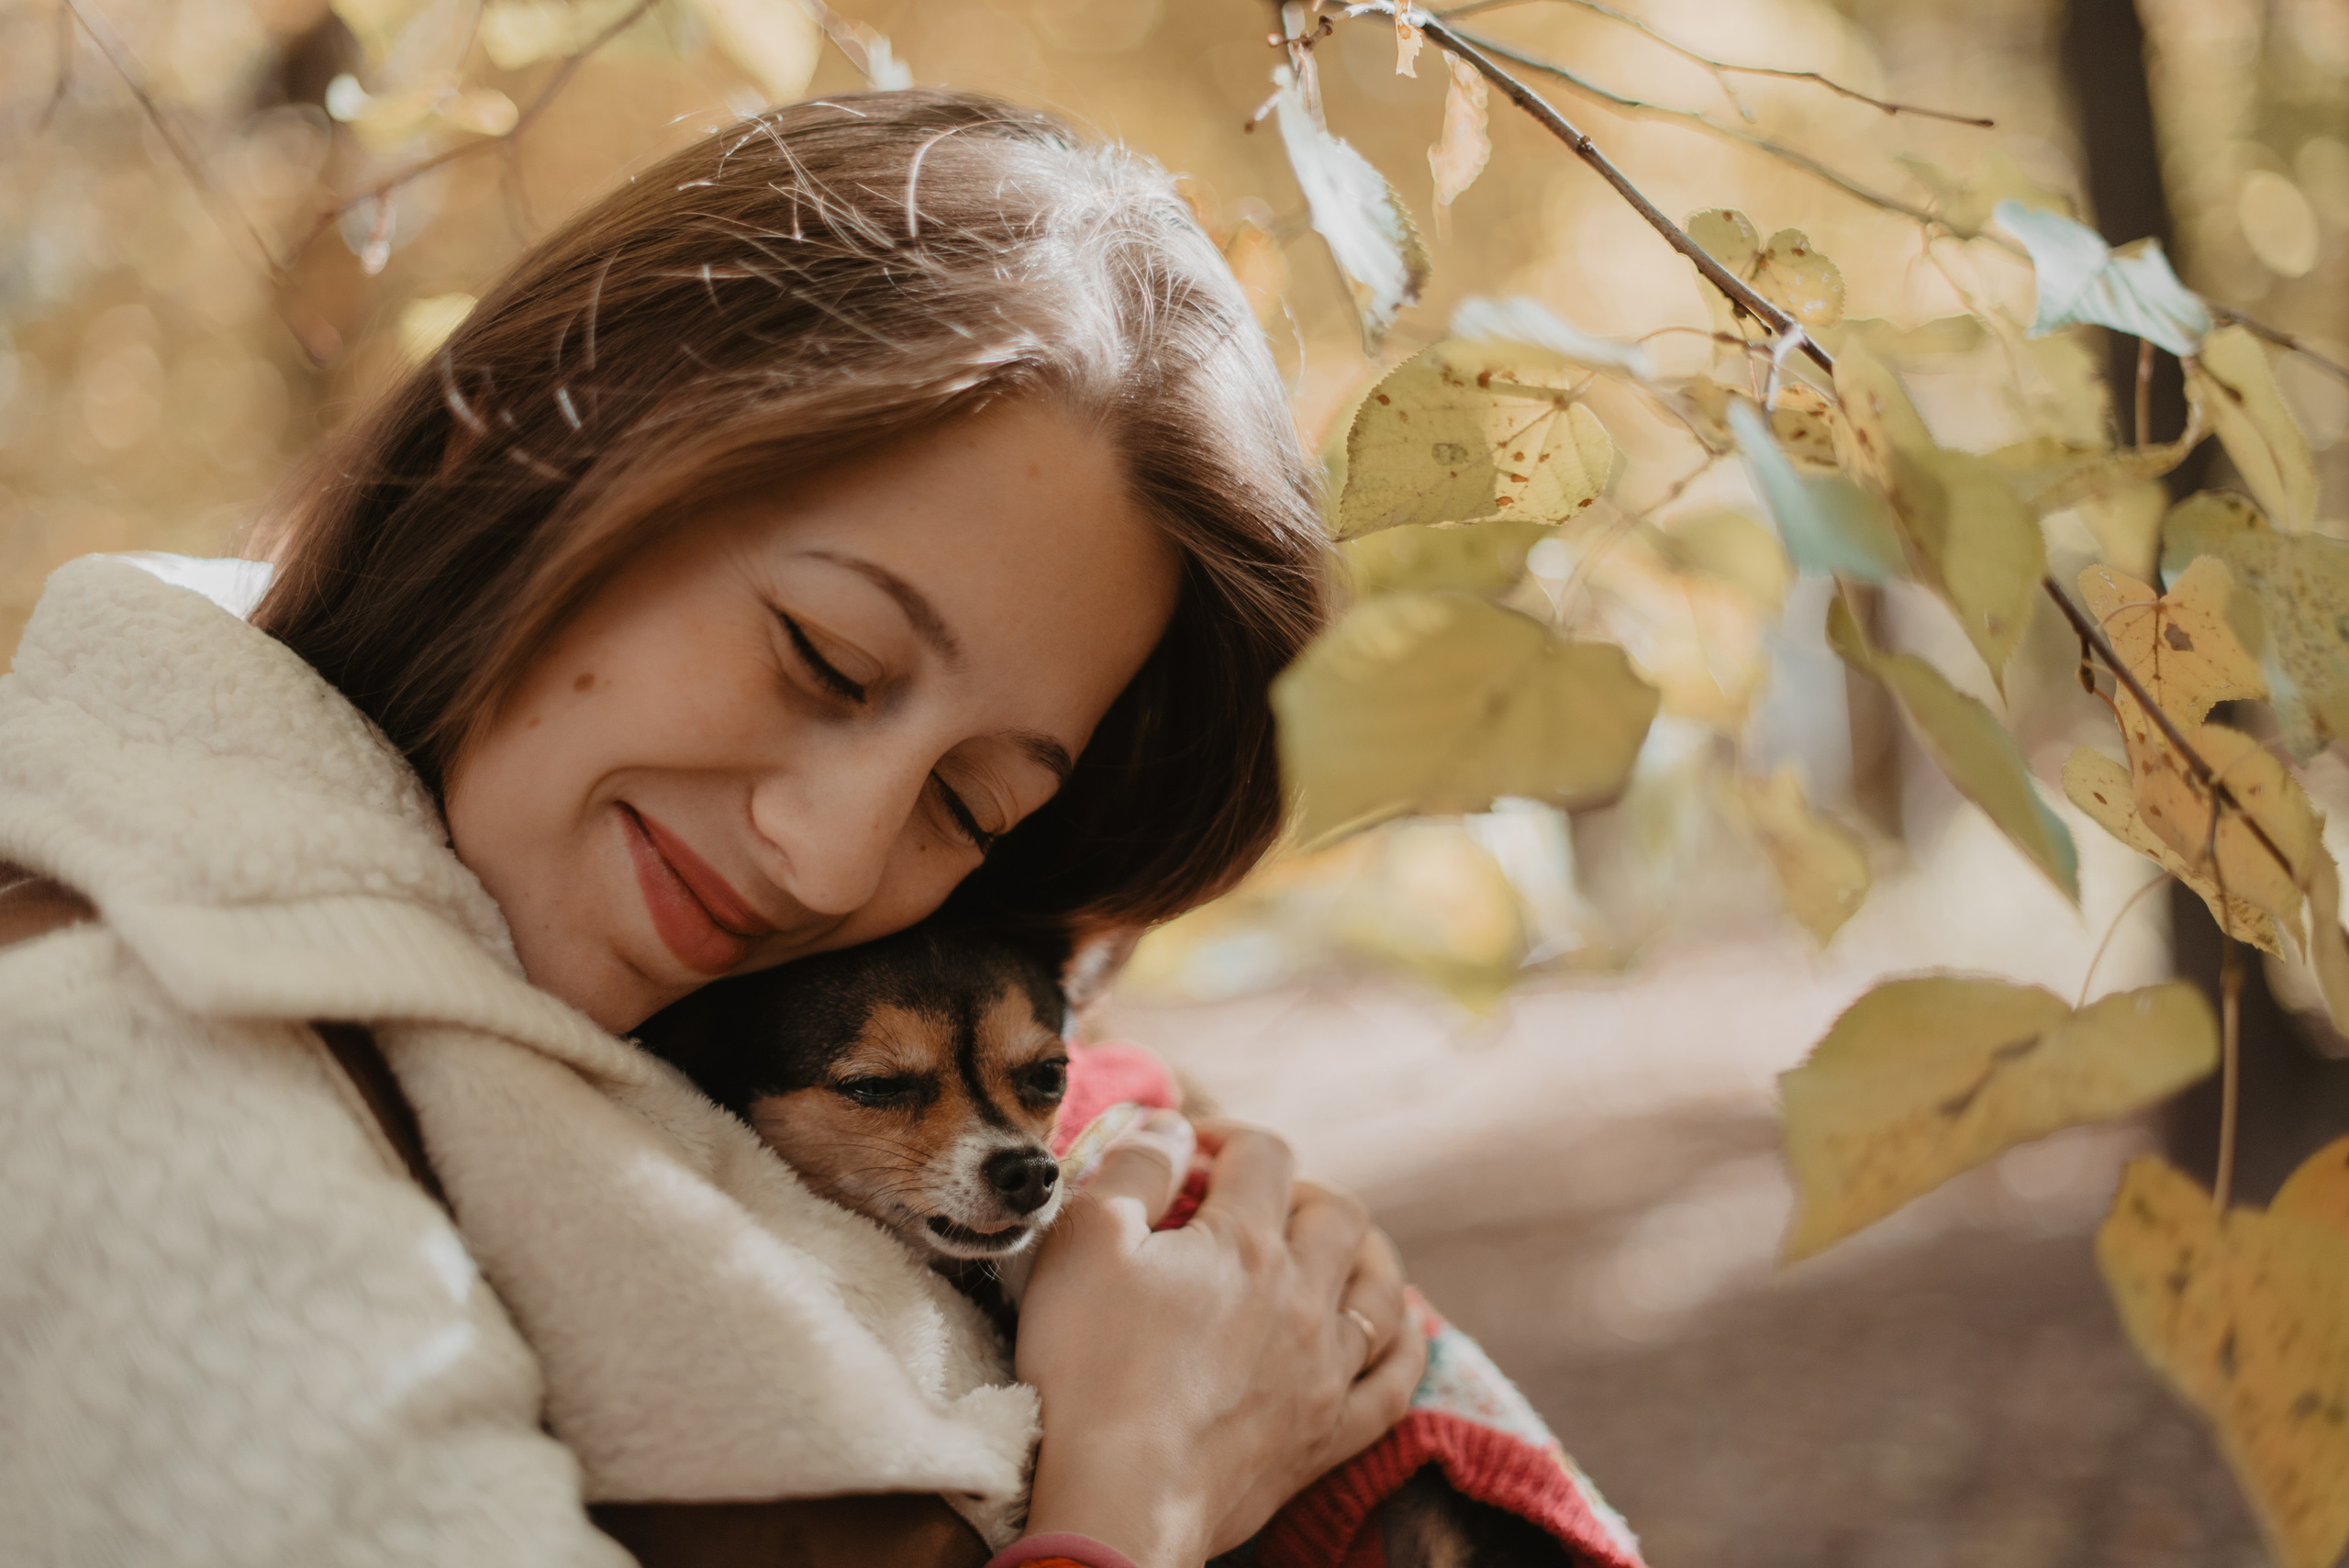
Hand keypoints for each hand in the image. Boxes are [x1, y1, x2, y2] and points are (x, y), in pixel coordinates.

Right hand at [1014, 1114, 1425, 1567]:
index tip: (1189, 1152)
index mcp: (1246, 1242)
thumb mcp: (1084, 1241)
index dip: (1227, 1136)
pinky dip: (1401, 1344)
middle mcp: (1303, 1297)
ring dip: (1361, 1254)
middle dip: (1299, 1190)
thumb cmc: (1090, 1368)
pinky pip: (1395, 1382)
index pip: (1263, 1155)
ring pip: (1381, 1290)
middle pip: (1337, 1213)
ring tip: (1328, 1250)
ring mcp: (1325, 1370)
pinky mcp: (1328, 1436)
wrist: (1119, 1499)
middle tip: (1251, 1203)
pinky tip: (1392, 1329)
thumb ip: (1134, 1169)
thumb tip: (1171, 1128)